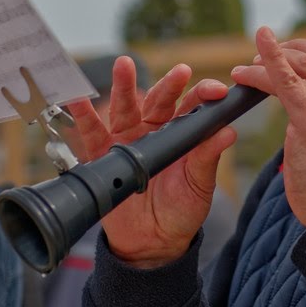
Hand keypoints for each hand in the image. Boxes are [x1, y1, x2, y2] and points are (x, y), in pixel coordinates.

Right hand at [64, 58, 234, 268]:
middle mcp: (154, 130)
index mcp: (181, 134)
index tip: (215, 91)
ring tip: (124, 64)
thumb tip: (228, 132)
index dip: (203, 96)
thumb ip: (208, 158)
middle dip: (168, 84)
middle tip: (180, 72)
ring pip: (126, 107)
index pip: (192, 108)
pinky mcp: (103, 155)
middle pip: (160, 100)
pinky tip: (77, 98)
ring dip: (124, 85)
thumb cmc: (182, 211)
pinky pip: (91, 132)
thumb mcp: (199, 185)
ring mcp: (127, 139)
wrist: (154, 242)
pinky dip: (83, 115)